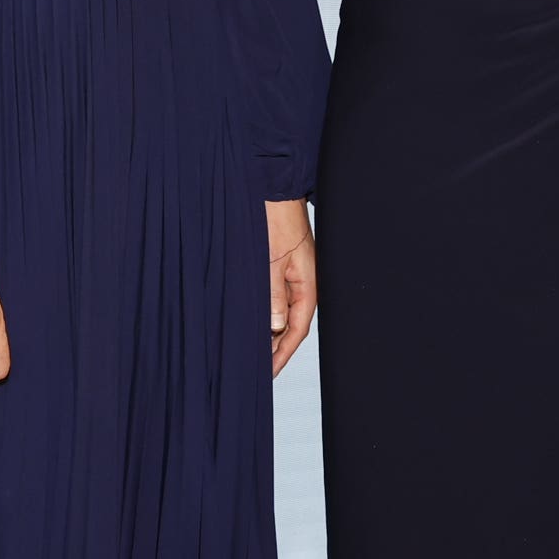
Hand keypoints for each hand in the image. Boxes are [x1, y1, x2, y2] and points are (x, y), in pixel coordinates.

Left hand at [266, 199, 316, 376]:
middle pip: (291, 324)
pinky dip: (264, 312)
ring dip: (268, 331)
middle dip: (276, 347)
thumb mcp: (270, 258)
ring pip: (281, 312)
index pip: (298, 328)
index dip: (283, 352)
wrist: (273, 187)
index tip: (269, 371)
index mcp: (307, 282)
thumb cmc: (274, 216)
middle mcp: (302, 281)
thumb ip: (272, 293)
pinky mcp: (280, 265)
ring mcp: (292, 274)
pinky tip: (251, 320)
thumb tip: (275, 326)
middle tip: (256, 369)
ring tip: (251, 350)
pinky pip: (274, 297)